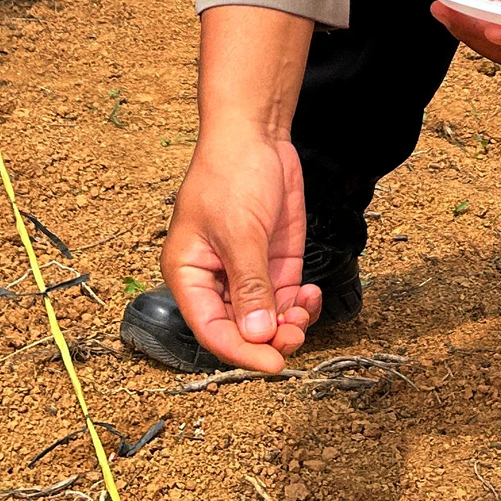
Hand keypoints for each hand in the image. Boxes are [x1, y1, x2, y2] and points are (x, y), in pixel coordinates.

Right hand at [160, 131, 321, 372]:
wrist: (255, 136)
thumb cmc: (230, 175)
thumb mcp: (240, 233)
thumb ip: (250, 286)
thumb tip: (258, 334)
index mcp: (189, 276)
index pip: (212, 330)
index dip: (241, 352)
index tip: (273, 364)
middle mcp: (216, 281)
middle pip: (241, 330)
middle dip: (270, 339)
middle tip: (295, 336)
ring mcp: (248, 273)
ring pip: (268, 319)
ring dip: (289, 324)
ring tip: (304, 312)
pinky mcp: (274, 263)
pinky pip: (286, 299)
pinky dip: (301, 306)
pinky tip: (310, 297)